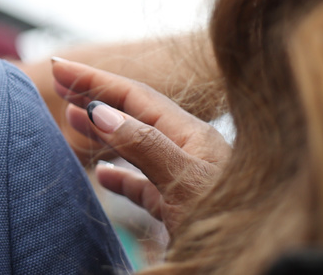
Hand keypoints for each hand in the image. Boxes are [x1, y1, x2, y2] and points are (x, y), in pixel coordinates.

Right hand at [51, 57, 230, 238]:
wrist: (263, 257)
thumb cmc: (231, 221)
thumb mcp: (184, 181)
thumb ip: (143, 144)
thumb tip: (100, 110)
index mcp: (191, 135)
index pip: (133, 96)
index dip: (94, 79)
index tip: (59, 66)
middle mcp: (188, 150)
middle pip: (133, 113)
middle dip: (95, 95)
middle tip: (58, 83)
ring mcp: (186, 178)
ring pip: (135, 144)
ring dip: (102, 130)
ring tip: (71, 119)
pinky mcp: (182, 207)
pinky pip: (143, 182)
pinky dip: (118, 174)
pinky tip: (103, 176)